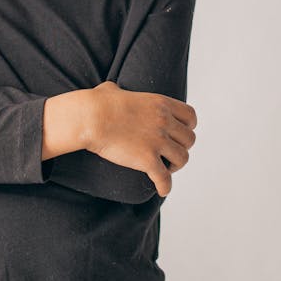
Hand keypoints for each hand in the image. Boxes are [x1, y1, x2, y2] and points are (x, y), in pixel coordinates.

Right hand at [86, 81, 197, 196]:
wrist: (90, 118)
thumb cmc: (96, 104)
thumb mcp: (112, 90)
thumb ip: (118, 91)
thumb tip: (110, 90)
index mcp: (161, 103)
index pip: (190, 116)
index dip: (188, 127)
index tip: (180, 134)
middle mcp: (164, 121)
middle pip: (189, 139)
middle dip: (181, 147)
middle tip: (169, 154)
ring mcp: (158, 140)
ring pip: (182, 158)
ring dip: (175, 165)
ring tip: (165, 169)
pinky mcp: (148, 159)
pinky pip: (165, 178)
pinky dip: (165, 186)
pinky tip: (162, 190)